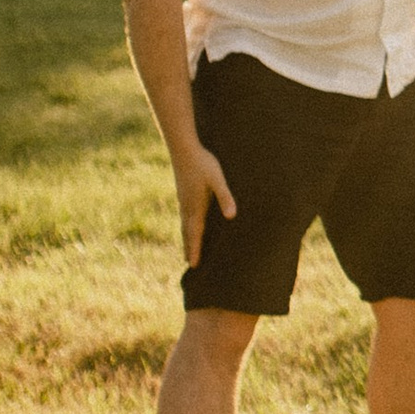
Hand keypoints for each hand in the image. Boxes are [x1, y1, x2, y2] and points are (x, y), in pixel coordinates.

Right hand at [174, 143, 236, 268]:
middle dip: (189, 248)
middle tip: (189, 264)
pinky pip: (184, 215)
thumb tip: (231, 216)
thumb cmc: (203, 163)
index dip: (195, 249)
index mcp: (195, 207)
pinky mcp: (183, 193)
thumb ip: (225, 197)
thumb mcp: (218, 180)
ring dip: (187, 238)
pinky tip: (188, 224)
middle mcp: (186, 206)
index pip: (195, 233)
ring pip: (184, 224)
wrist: (184, 148)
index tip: (192, 265)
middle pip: (187, 232)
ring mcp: (183, 200)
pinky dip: (186, 226)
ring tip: (188, 248)